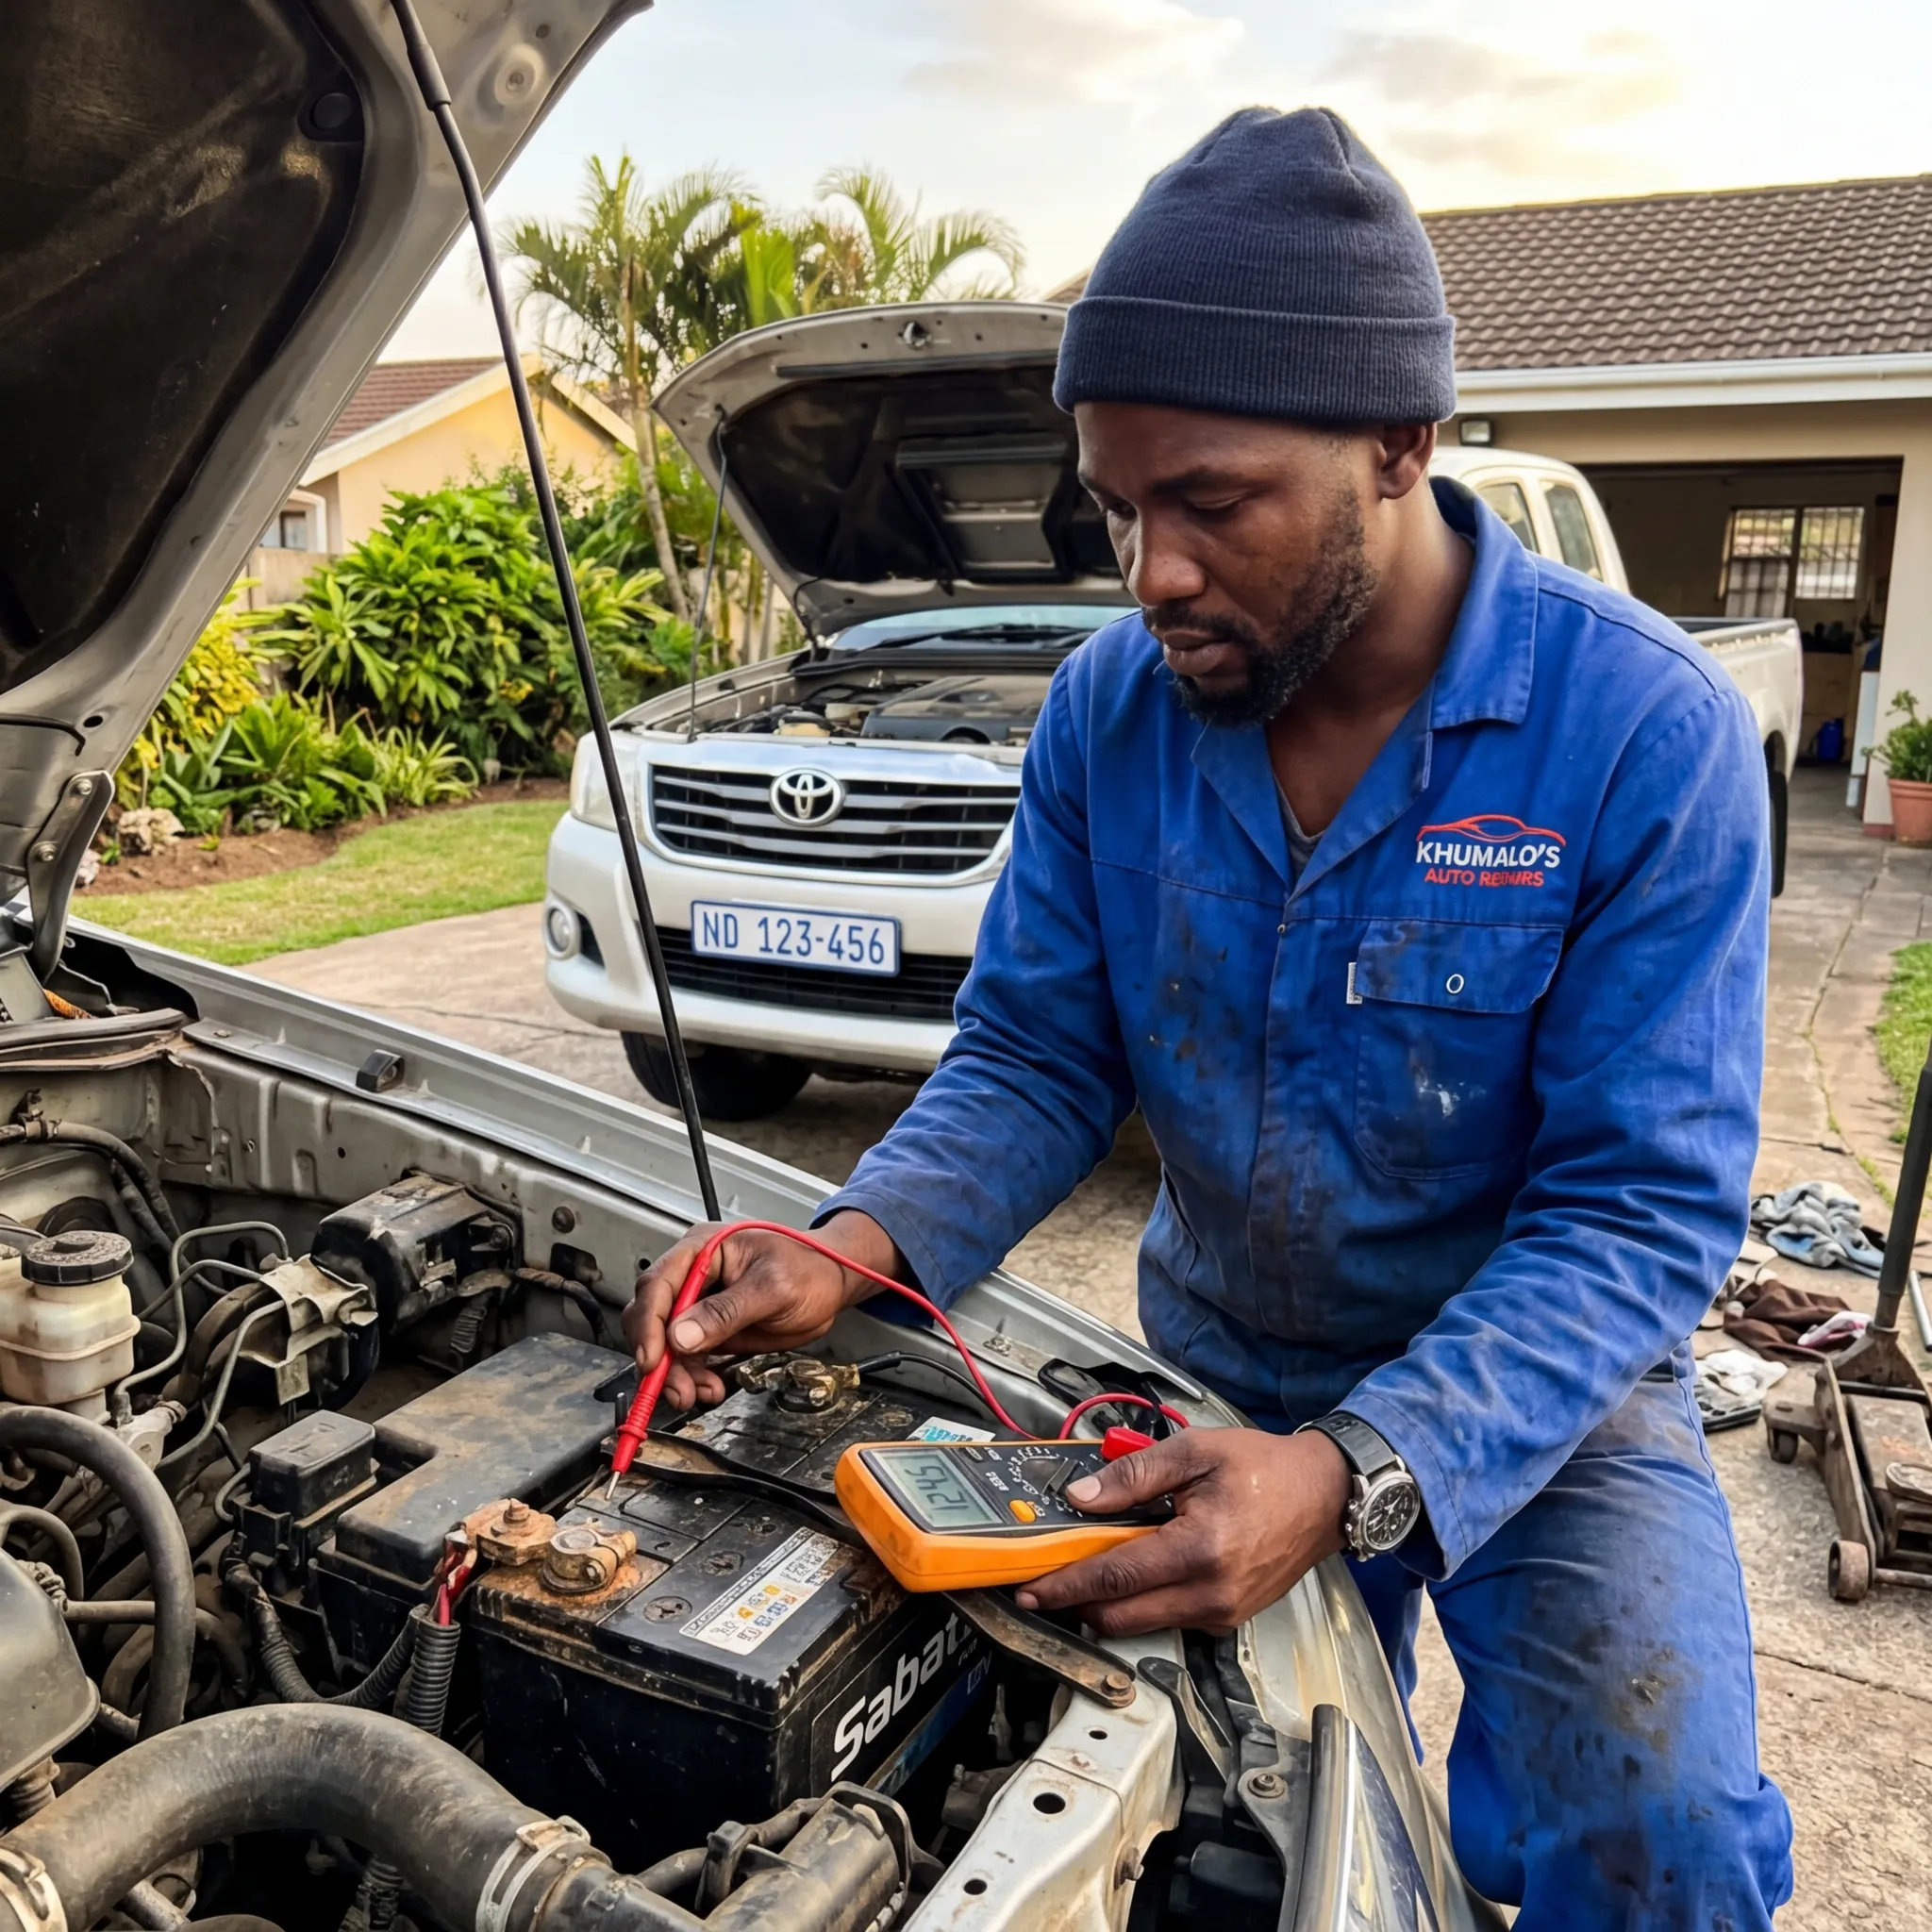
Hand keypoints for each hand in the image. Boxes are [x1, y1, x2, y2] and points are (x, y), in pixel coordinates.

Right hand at [623, 1211, 902, 1409]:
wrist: (830, 1284)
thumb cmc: (810, 1268)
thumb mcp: (773, 1288)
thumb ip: (726, 1312)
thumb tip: (681, 1335)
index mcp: (702, 1250)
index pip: (657, 1285)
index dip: (648, 1324)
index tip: (652, 1359)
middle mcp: (692, 1275)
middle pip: (653, 1317)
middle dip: (659, 1357)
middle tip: (676, 1388)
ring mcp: (699, 1303)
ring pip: (667, 1344)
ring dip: (677, 1375)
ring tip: (699, 1394)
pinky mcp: (708, 1328)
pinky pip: (687, 1357)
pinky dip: (693, 1377)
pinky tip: (708, 1388)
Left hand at [1014, 1427, 1350, 1634]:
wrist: (1324, 1495)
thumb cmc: (1265, 1470)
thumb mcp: (1195, 1451)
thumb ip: (1134, 1475)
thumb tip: (1082, 1498)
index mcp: (1200, 1549)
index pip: (1115, 1578)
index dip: (1066, 1585)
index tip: (1031, 1588)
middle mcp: (1211, 1592)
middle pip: (1121, 1616)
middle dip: (1077, 1603)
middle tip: (1046, 1584)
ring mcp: (1222, 1612)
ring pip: (1143, 1624)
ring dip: (1108, 1606)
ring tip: (1087, 1573)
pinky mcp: (1228, 1619)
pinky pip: (1170, 1620)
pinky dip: (1142, 1604)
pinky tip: (1134, 1574)